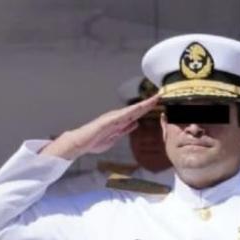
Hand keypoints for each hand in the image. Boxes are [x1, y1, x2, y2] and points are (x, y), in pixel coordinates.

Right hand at [41, 94, 159, 159]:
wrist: (80, 143)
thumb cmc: (94, 141)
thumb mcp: (115, 137)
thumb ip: (125, 130)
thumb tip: (135, 124)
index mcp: (120, 122)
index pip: (136, 114)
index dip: (147, 108)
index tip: (157, 102)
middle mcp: (117, 117)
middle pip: (136, 109)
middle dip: (148, 103)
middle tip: (160, 96)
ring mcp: (112, 118)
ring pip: (131, 110)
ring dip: (142, 105)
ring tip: (153, 99)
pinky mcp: (107, 121)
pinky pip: (121, 116)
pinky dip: (130, 112)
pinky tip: (138, 109)